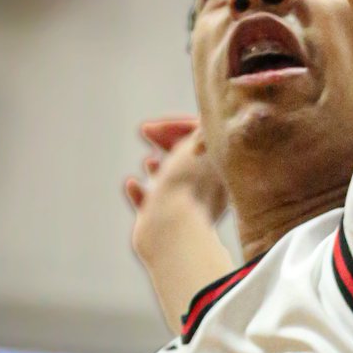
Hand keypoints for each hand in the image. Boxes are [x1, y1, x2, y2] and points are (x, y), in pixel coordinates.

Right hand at [124, 117, 227, 260]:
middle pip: (187, 158)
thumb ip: (202, 127)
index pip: (203, 140)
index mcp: (220, 172)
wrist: (174, 233)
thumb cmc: (187, 187)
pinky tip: (132, 184)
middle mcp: (206, 190)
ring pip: (172, 182)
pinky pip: (151, 204)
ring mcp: (184, 207)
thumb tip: (204, 119)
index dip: (176, 126)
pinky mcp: (163, 224)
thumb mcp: (199, 142)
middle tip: (144, 130)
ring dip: (158, 167)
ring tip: (149, 161)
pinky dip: (140, 192)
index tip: (153, 127)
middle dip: (166, 140)